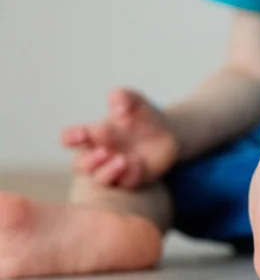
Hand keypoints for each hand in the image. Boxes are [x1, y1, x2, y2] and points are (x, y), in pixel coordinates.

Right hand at [61, 89, 178, 187]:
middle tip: (105, 150)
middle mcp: (100, 154)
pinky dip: (131, 174)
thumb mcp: (135, 101)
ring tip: (123, 159)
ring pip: (100, 178)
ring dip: (108, 171)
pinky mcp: (132, 178)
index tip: (84, 133)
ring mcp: (115, 169)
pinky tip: (139, 163)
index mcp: (93, 134)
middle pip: (80, 165)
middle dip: (90, 159)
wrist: (168, 131)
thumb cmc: (142, 115)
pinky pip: (127, 182)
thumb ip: (123, 97)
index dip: (72, 137)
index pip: (70, 138)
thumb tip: (118, 108)